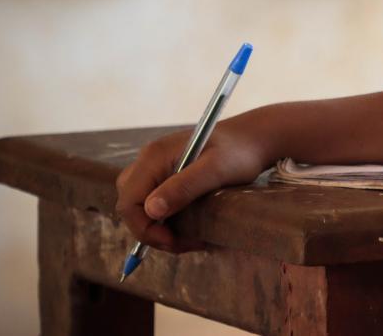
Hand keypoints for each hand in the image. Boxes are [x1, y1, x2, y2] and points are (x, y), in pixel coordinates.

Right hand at [114, 118, 271, 252]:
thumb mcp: (216, 170)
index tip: (173, 241)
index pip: (129, 202)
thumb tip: (151, 210)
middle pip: (130, 206)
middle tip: (185, 243)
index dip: (144, 228)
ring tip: (191, 239)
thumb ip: (184, 187)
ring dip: (160, 229)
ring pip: (141, 207)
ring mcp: (156, 167)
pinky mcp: (167, 175)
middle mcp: (149, 160)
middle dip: (152, 232)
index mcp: (154, 156)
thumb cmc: (239, 152)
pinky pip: (155, 203)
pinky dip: (167, 221)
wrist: (254, 139)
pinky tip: (191, 228)